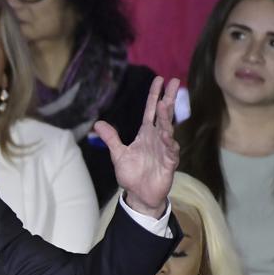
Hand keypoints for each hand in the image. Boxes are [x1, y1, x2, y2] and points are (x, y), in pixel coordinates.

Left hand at [95, 76, 179, 217]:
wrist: (140, 195)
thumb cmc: (132, 174)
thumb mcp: (118, 154)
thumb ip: (111, 138)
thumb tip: (98, 123)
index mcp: (146, 134)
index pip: (151, 111)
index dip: (154, 95)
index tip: (159, 79)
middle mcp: (157, 138)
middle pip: (164, 114)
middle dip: (169, 98)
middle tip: (175, 81)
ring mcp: (165, 149)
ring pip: (167, 130)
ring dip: (166, 118)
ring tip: (164, 104)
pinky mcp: (169, 163)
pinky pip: (170, 150)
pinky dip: (168, 142)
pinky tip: (165, 135)